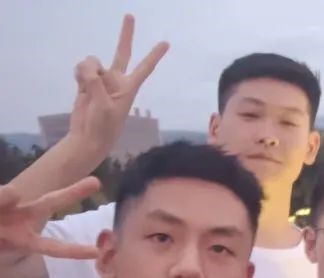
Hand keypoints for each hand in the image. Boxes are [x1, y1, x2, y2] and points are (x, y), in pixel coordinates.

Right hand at [0, 178, 102, 260]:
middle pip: (49, 202)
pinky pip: (2, 195)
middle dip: (72, 193)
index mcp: (25, 238)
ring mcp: (10, 202)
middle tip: (97, 182)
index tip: (97, 253)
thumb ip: (4, 213)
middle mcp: (22, 217)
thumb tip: (15, 192)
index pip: (52, 247)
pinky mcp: (5, 195)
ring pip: (8, 193)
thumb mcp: (0, 251)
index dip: (73, 251)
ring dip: (0, 201)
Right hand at [67, 14, 168, 152]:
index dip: (154, 54)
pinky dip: (77, 75)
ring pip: (91, 61)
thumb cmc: (103, 126)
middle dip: (126, 34)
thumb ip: (95, 82)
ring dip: (86, 70)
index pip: (145, 67)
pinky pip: (80, 68)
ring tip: (86, 89)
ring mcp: (101, 79)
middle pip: (122, 52)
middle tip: (130, 15)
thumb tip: (87, 66)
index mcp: (129, 87)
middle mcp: (117, 80)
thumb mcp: (103, 105)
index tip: (166, 43)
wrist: (87, 137)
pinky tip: (79, 87)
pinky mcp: (86, 82)